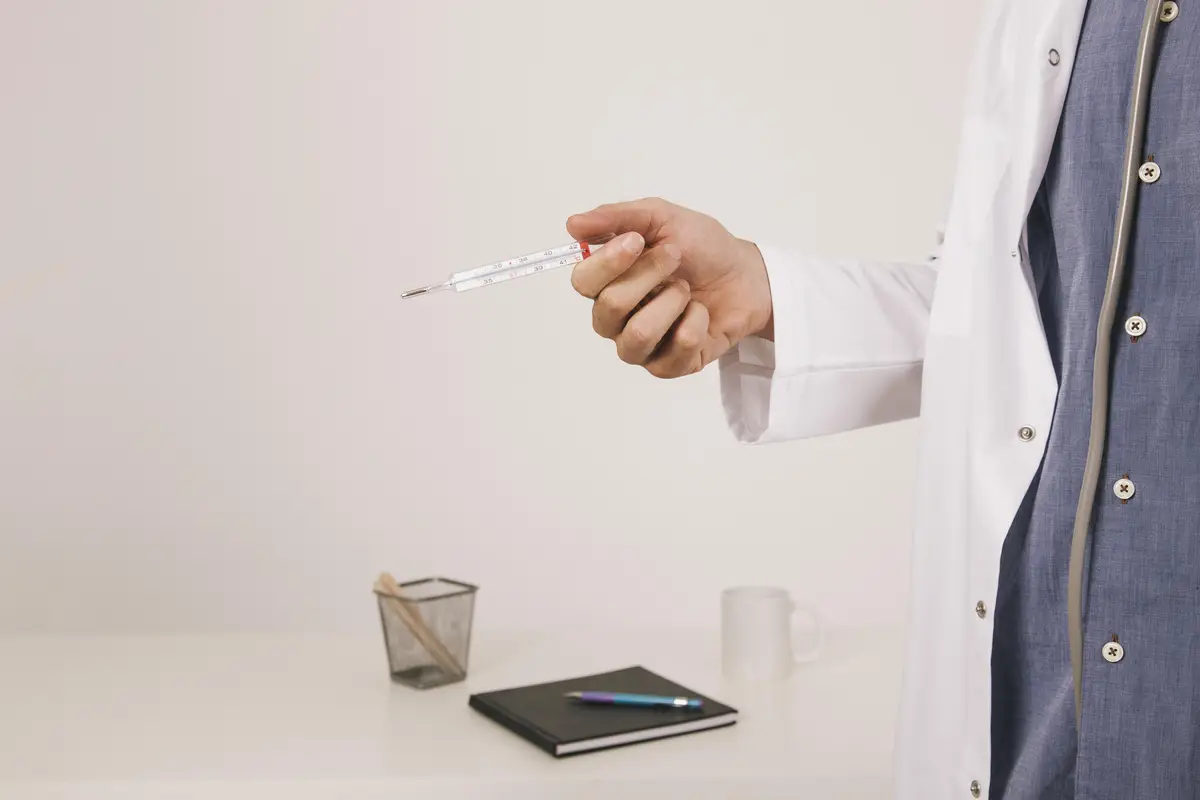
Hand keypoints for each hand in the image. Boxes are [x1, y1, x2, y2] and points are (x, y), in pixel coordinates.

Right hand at [566, 197, 771, 378]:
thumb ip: (616, 218)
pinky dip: (696, 322)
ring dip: (672, 302)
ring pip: (638, 335)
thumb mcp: (660, 218)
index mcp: (607, 283)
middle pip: (610, 307)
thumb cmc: (701, 247)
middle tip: (676, 257)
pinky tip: (701, 314)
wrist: (747, 274)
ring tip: (687, 291)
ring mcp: (641, 347)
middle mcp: (616, 319)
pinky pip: (676, 349)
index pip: (583, 281)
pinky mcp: (670, 366)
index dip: (608, 262)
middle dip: (649, 275)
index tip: (638, 240)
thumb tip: (572, 224)